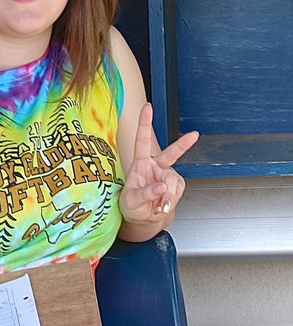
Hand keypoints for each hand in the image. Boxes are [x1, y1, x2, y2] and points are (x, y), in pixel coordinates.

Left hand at [119, 103, 198, 224]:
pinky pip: (177, 192)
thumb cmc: (132, 205)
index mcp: (140, 163)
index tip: (148, 107)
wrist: (143, 218)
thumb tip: (161, 187)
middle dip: (183, 145)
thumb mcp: (131, 201)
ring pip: (173, 182)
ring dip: (167, 196)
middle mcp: (155, 165)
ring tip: (158, 206)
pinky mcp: (176, 185)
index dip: (145, 123)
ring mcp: (167, 175)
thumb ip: (145, 193)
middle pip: (171, 154)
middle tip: (194, 135)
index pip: (142, 140)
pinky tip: (163, 205)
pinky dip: (170, 201)